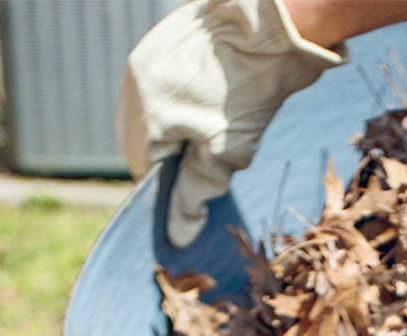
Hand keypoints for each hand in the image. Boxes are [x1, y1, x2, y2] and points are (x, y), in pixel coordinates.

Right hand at [117, 0, 344, 246]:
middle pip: (138, 139)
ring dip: (167, 126)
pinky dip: (172, 100)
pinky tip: (203, 98)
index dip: (168, 184)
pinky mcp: (157, 41)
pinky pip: (153, 85)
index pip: (142, 169)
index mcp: (146, 115)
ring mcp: (143, 57)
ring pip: (144, 111)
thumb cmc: (250, 93)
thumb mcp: (225, 154)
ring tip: (206, 123)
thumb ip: (195, 195)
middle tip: (203, 155)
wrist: (273, 28)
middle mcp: (134, 83)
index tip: (194, 184)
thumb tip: (179, 236)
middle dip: (166, 155)